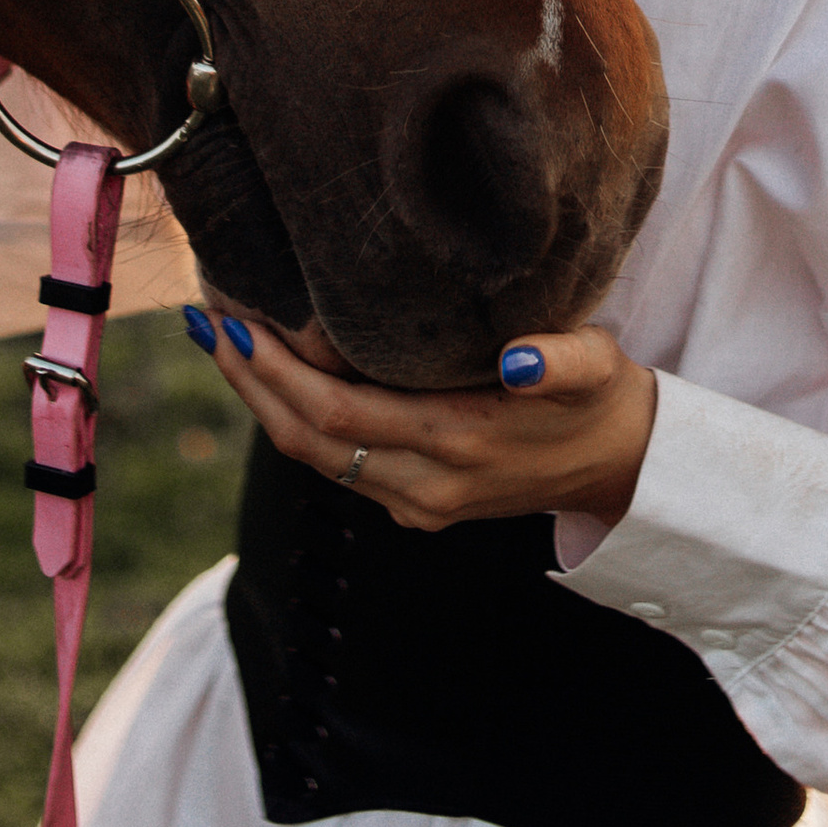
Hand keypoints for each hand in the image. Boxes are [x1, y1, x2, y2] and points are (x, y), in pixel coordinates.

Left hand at [193, 306, 657, 535]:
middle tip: (206, 322)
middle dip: (249, 382)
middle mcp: (424, 483)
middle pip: (308, 439)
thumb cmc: (600, 397)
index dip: (276, 373)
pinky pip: (336, 464)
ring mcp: (415, 502)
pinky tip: (274, 377)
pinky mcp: (415, 504)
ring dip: (263, 402)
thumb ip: (555, 360)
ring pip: (314, 457)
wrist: (622, 465)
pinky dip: (295, 420)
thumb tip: (514, 361)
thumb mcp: (594, 366)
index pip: (338, 414)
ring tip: (224, 340)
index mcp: (457, 441)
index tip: (234, 323)